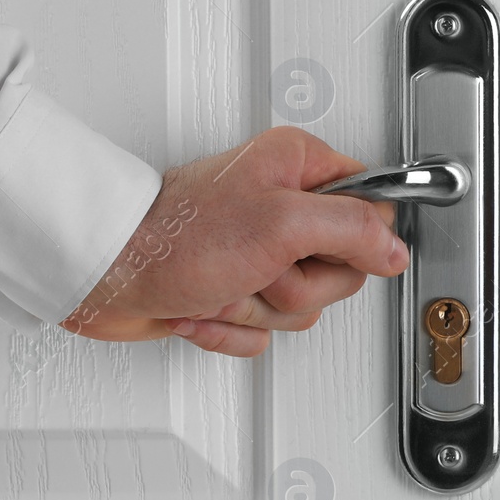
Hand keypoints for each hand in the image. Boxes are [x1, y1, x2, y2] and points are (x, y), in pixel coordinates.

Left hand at [61, 127, 407, 355]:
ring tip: (223, 285)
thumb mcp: (284, 223)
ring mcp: (257, 254)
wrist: (105, 274)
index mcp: (298, 169)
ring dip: (258, 308)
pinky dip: (231, 329)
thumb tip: (395, 248)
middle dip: (295, 285)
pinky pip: (264, 330)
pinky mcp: (233, 290)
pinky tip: (205, 307)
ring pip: (301, 305)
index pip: (371, 208)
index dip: (353, 241)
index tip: (317, 248)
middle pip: (339, 269)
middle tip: (260, 269)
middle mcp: (280, 208)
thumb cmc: (175, 237)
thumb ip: (354, 229)